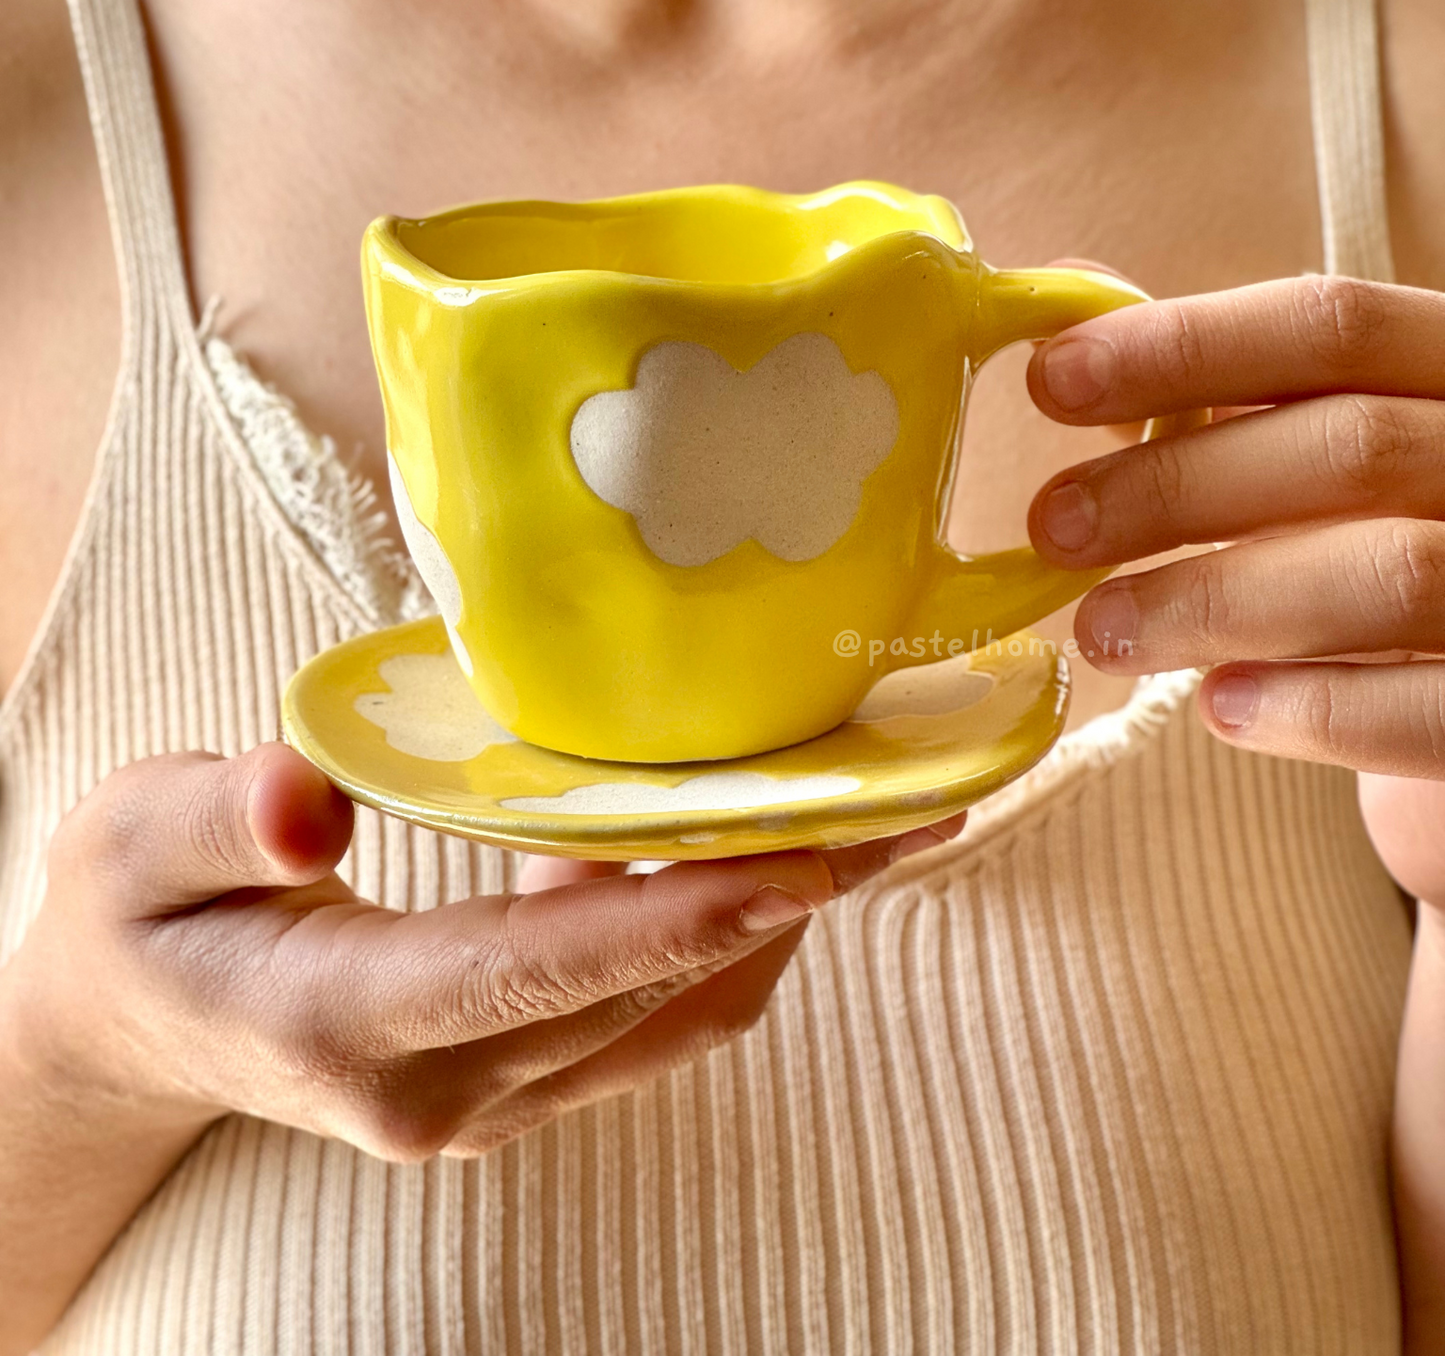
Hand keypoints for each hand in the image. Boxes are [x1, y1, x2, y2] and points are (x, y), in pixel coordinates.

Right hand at [0, 743, 957, 1163]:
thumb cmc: (137, 914)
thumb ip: (221, 819)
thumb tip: (311, 798)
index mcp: (344, 1025)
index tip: (802, 857)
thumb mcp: (133, 842)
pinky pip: (643, 1015)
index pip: (534, 970)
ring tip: (873, 812)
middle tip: (900, 799)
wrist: (134, 1025)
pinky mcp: (514, 1082)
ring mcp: (486, 1101)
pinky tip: (743, 834)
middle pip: (642, 996)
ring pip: (668, 1019)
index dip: (675, 917)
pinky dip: (712, 932)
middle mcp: (437, 1091)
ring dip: (775, 918)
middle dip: (781, 899)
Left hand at [1023, 274, 1444, 912]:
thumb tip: (1066, 327)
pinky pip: (1427, 710)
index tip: (1052, 380)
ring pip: (1389, 572)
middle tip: (1057, 527)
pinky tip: (1220, 704)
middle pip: (1353, 447)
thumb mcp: (1324, 441)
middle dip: (1179, 485)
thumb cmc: (1383, 535)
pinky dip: (1313, 708)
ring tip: (1104, 630)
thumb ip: (1218, 387)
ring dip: (1216, 600)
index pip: (1336, 326)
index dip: (1185, 346)